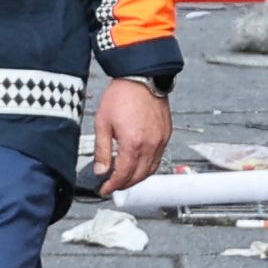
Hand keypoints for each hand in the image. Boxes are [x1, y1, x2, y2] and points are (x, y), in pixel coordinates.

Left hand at [90, 77, 170, 195]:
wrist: (141, 77)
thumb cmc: (121, 95)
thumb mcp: (102, 122)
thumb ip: (102, 150)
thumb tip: (100, 170)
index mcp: (133, 144)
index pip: (124, 174)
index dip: (113, 185)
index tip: (105, 189)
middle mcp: (150, 145)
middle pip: (139, 176)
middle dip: (125, 184)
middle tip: (113, 185)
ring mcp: (161, 141)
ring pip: (151, 170)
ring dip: (137, 177)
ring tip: (124, 177)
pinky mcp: (166, 135)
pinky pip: (158, 158)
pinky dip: (147, 166)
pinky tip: (137, 163)